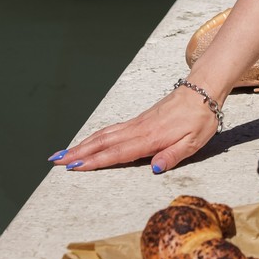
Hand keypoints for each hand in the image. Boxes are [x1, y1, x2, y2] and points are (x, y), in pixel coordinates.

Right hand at [48, 85, 219, 173]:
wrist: (203, 90)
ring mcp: (138, 122)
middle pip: (103, 142)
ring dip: (83, 143)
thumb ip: (173, 156)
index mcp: (150, 137)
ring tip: (63, 153)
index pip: (117, 152)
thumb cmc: (201, 118)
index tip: (73, 167)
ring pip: (105, 134)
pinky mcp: (140, 119)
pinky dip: (96, 136)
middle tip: (55, 162)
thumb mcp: (194, 141)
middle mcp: (139, 129)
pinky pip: (112, 129)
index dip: (95, 161)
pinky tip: (89, 142)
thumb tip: (154, 168)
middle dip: (78, 152)